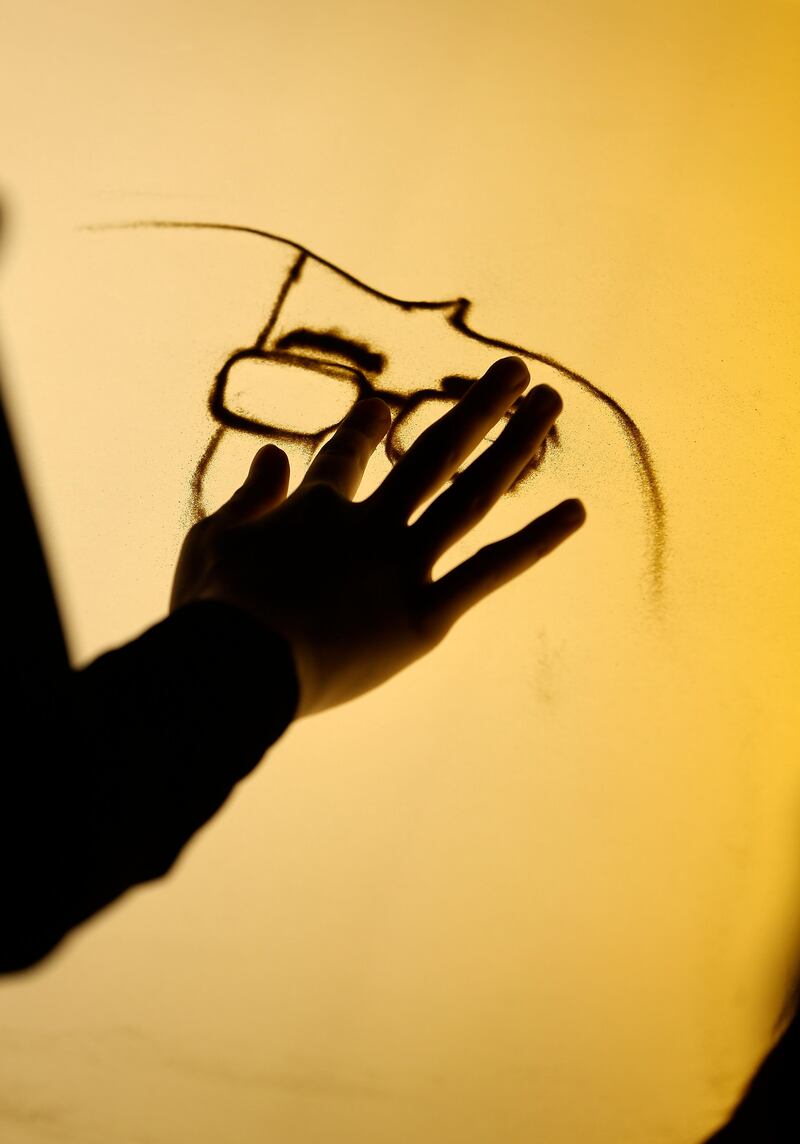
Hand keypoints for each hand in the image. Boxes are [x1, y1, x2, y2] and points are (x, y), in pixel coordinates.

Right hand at [170, 356, 585, 718]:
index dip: (366, 428)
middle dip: (478, 408)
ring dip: (514, 445)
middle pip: (435, 453)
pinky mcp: (426, 617)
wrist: (234, 670)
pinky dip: (535, 542)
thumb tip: (271, 454)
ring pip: (472, 494)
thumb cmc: (215, 609)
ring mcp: (403, 566)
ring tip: (551, 401)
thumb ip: (248, 494)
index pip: (349, 454)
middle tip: (519, 369)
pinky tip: (577, 511)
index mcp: (317, 507)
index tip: (384, 408)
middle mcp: (372, 525)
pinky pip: (489, 572)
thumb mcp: (213, 537)